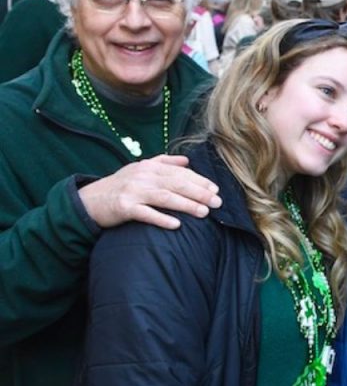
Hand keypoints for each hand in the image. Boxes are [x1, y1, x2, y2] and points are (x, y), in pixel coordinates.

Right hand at [79, 155, 221, 229]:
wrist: (89, 200)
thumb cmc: (120, 185)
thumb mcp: (140, 169)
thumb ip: (164, 162)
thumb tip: (187, 160)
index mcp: (149, 166)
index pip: (180, 173)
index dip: (199, 181)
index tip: (216, 189)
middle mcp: (143, 176)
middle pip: (176, 184)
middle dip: (199, 192)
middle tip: (217, 202)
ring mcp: (133, 191)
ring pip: (165, 197)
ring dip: (186, 205)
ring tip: (204, 213)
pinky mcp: (123, 208)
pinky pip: (145, 214)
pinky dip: (161, 218)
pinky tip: (176, 225)